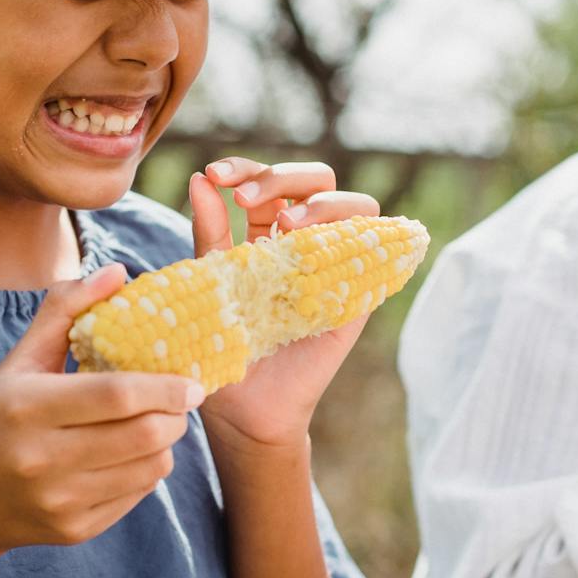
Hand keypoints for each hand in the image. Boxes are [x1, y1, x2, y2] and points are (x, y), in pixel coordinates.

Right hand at [0, 265, 202, 560]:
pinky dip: (147, 471)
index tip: (191, 381)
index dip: (165, 387)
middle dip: (176, 415)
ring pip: (150, 469)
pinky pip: (138, 495)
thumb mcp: (15, 364)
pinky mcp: (74, 530)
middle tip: (180, 401)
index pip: (117, 396)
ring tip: (155, 424)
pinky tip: (129, 455)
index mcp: (27, 408)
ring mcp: (60, 501)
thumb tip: (118, 272)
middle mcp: (43, 459)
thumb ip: (65, 312)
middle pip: (144, 435)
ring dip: (166, 443)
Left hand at [189, 157, 379, 449]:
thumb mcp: (211, 280)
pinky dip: (363, 234)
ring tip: (289, 222)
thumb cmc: (222, 347)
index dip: (247, 168)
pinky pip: (378, 251)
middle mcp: (306, 244)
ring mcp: (337, 266)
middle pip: (315, 180)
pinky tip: (324, 242)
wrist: (243, 409)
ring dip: (324, 202)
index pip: (269, 182)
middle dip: (282, 176)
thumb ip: (209, 232)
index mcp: (267, 235)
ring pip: (355, 205)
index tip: (215, 174)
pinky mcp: (358, 296)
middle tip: (247, 198)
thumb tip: (199, 180)